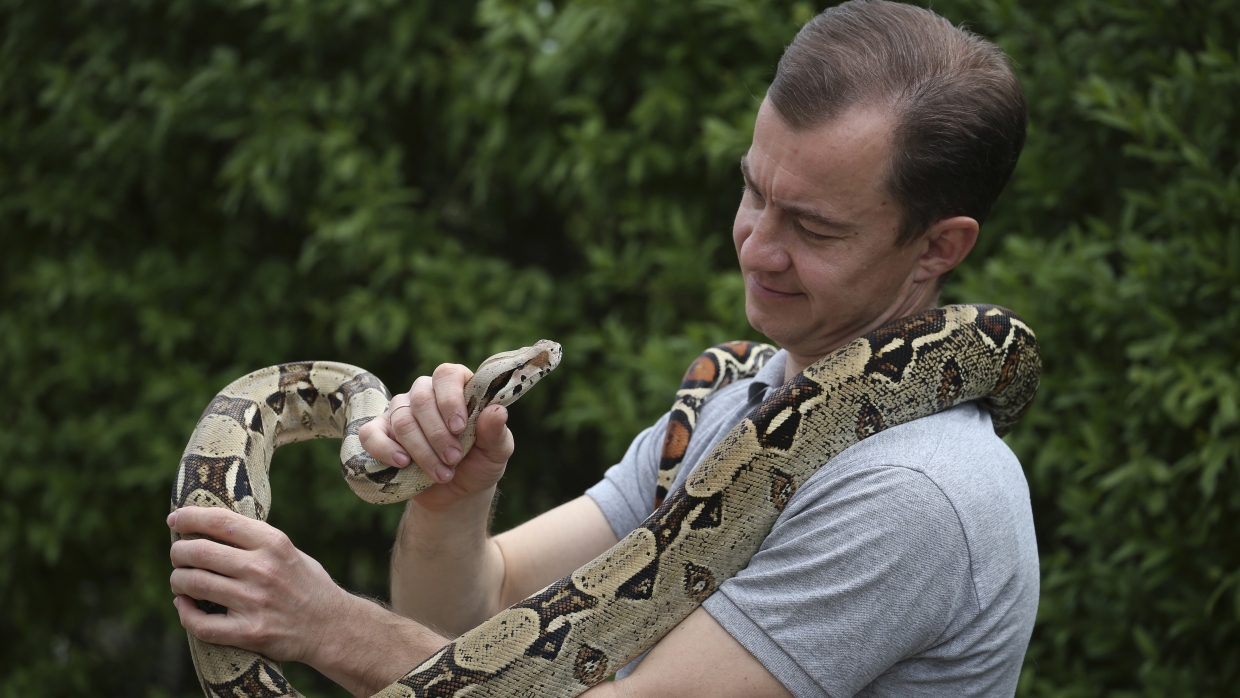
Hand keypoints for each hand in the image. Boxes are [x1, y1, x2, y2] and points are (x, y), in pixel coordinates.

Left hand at [169, 506, 451, 695]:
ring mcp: (254, 602)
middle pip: (199, 552)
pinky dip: (184, 612)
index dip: (190, 517)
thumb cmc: (307, 585)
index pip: (221, 522)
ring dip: (178, 581)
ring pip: (193, 585)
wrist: (331, 627)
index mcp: (274, 544)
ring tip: (180, 580)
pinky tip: (184, 605)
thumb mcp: (289, 551)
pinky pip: (200, 623)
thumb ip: (255, 541)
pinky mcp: (248, 632)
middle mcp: (263, 569)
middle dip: (178, 552)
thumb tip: (209, 528)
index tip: (174, 520)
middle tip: (177, 555)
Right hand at [359, 363, 513, 511]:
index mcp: (457, 387)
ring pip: (402, 420)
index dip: (450, 399)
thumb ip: (496, 432)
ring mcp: (400, 412)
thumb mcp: (496, 452)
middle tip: (454, 459)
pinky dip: (385, 449)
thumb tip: (498, 412)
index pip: (447, 375)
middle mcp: (426, 393)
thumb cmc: (479, 464)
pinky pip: (371, 434)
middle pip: (421, 400)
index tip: (459, 428)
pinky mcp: (381, 434)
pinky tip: (403, 463)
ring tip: (442, 473)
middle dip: (438, 434)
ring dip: (422, 451)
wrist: (457, 493)